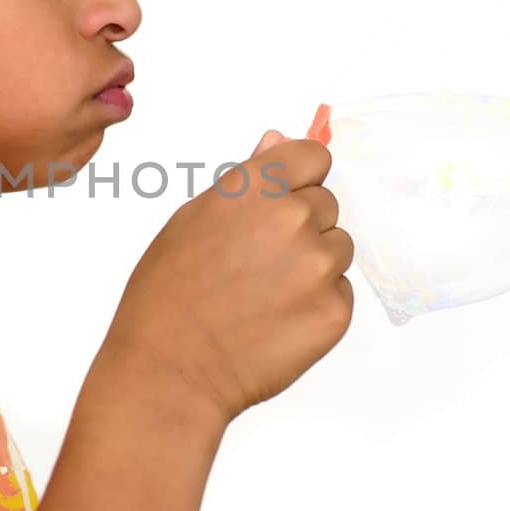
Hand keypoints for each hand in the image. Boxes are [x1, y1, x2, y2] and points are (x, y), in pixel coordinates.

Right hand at [100, 129, 354, 425]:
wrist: (170, 371)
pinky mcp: (335, 310)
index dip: (298, 181)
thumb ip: (246, 179)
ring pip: (338, 250)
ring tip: (265, 295)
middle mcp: (292, 218)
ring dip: (313, 267)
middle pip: (327, 205)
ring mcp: (318, 266)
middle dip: (302, 228)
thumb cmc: (168, 296)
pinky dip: (316, 305)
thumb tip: (279, 139)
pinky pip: (341, 293)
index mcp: (253, 187)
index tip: (283, 201)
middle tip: (257, 265)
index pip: (313, 157)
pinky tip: (276, 321)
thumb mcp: (193, 220)